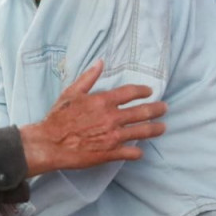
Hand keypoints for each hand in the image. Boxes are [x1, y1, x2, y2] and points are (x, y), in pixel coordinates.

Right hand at [20, 61, 166, 175]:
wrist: (50, 143)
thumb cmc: (58, 117)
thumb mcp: (71, 92)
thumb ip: (88, 77)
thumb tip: (101, 62)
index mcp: (103, 101)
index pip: (130, 93)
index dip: (143, 91)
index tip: (149, 92)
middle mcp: (112, 118)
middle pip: (142, 112)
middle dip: (156, 109)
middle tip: (164, 108)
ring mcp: (113, 136)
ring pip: (141, 132)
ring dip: (155, 129)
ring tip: (162, 127)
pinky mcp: (110, 153)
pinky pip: (130, 153)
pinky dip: (137, 153)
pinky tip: (140, 152)